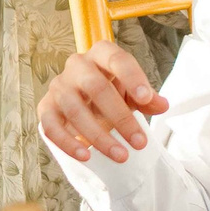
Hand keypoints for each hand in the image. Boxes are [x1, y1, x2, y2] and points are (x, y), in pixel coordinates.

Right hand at [38, 39, 168, 163]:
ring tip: (121, 156)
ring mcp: (59, 86)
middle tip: (140, 142)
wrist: (85, 101)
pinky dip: (68, 143)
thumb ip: (146, 98)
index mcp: (101, 54)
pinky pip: (51, 127)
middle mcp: (77, 65)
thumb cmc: (112, 92)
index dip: (132, 78)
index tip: (147, 100)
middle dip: (120, 117)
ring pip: (75, 110)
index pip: (117, 59)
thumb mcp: (132, 93)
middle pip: (96, 87)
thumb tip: (162, 105)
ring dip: (99, 136)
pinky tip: (87, 156)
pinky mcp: (46, 108)